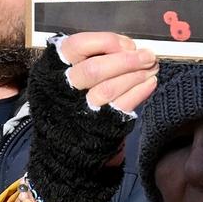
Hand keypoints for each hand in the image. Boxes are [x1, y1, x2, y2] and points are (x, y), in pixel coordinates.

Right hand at [19, 33, 157, 201]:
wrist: (61, 161)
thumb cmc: (68, 114)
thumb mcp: (66, 85)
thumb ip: (88, 63)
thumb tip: (127, 46)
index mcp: (50, 73)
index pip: (75, 45)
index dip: (105, 41)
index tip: (126, 43)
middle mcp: (61, 91)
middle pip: (95, 67)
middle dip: (127, 58)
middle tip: (148, 54)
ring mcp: (78, 112)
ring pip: (109, 86)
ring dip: (136, 73)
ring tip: (152, 68)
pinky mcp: (98, 129)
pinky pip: (122, 105)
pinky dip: (140, 91)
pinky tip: (150, 84)